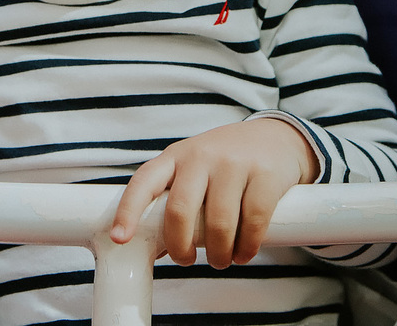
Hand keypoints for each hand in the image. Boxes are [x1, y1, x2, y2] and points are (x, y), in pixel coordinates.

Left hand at [109, 118, 318, 268]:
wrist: (276, 137)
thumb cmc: (226, 161)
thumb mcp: (194, 169)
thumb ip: (175, 200)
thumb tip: (155, 248)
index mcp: (175, 156)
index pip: (144, 182)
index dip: (128, 211)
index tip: (120, 239)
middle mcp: (201, 156)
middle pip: (180, 210)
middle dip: (180, 246)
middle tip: (187, 260)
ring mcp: (233, 163)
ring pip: (218, 222)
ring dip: (218, 253)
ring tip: (221, 260)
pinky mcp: (264, 174)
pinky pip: (253, 220)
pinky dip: (247, 246)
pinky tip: (244, 252)